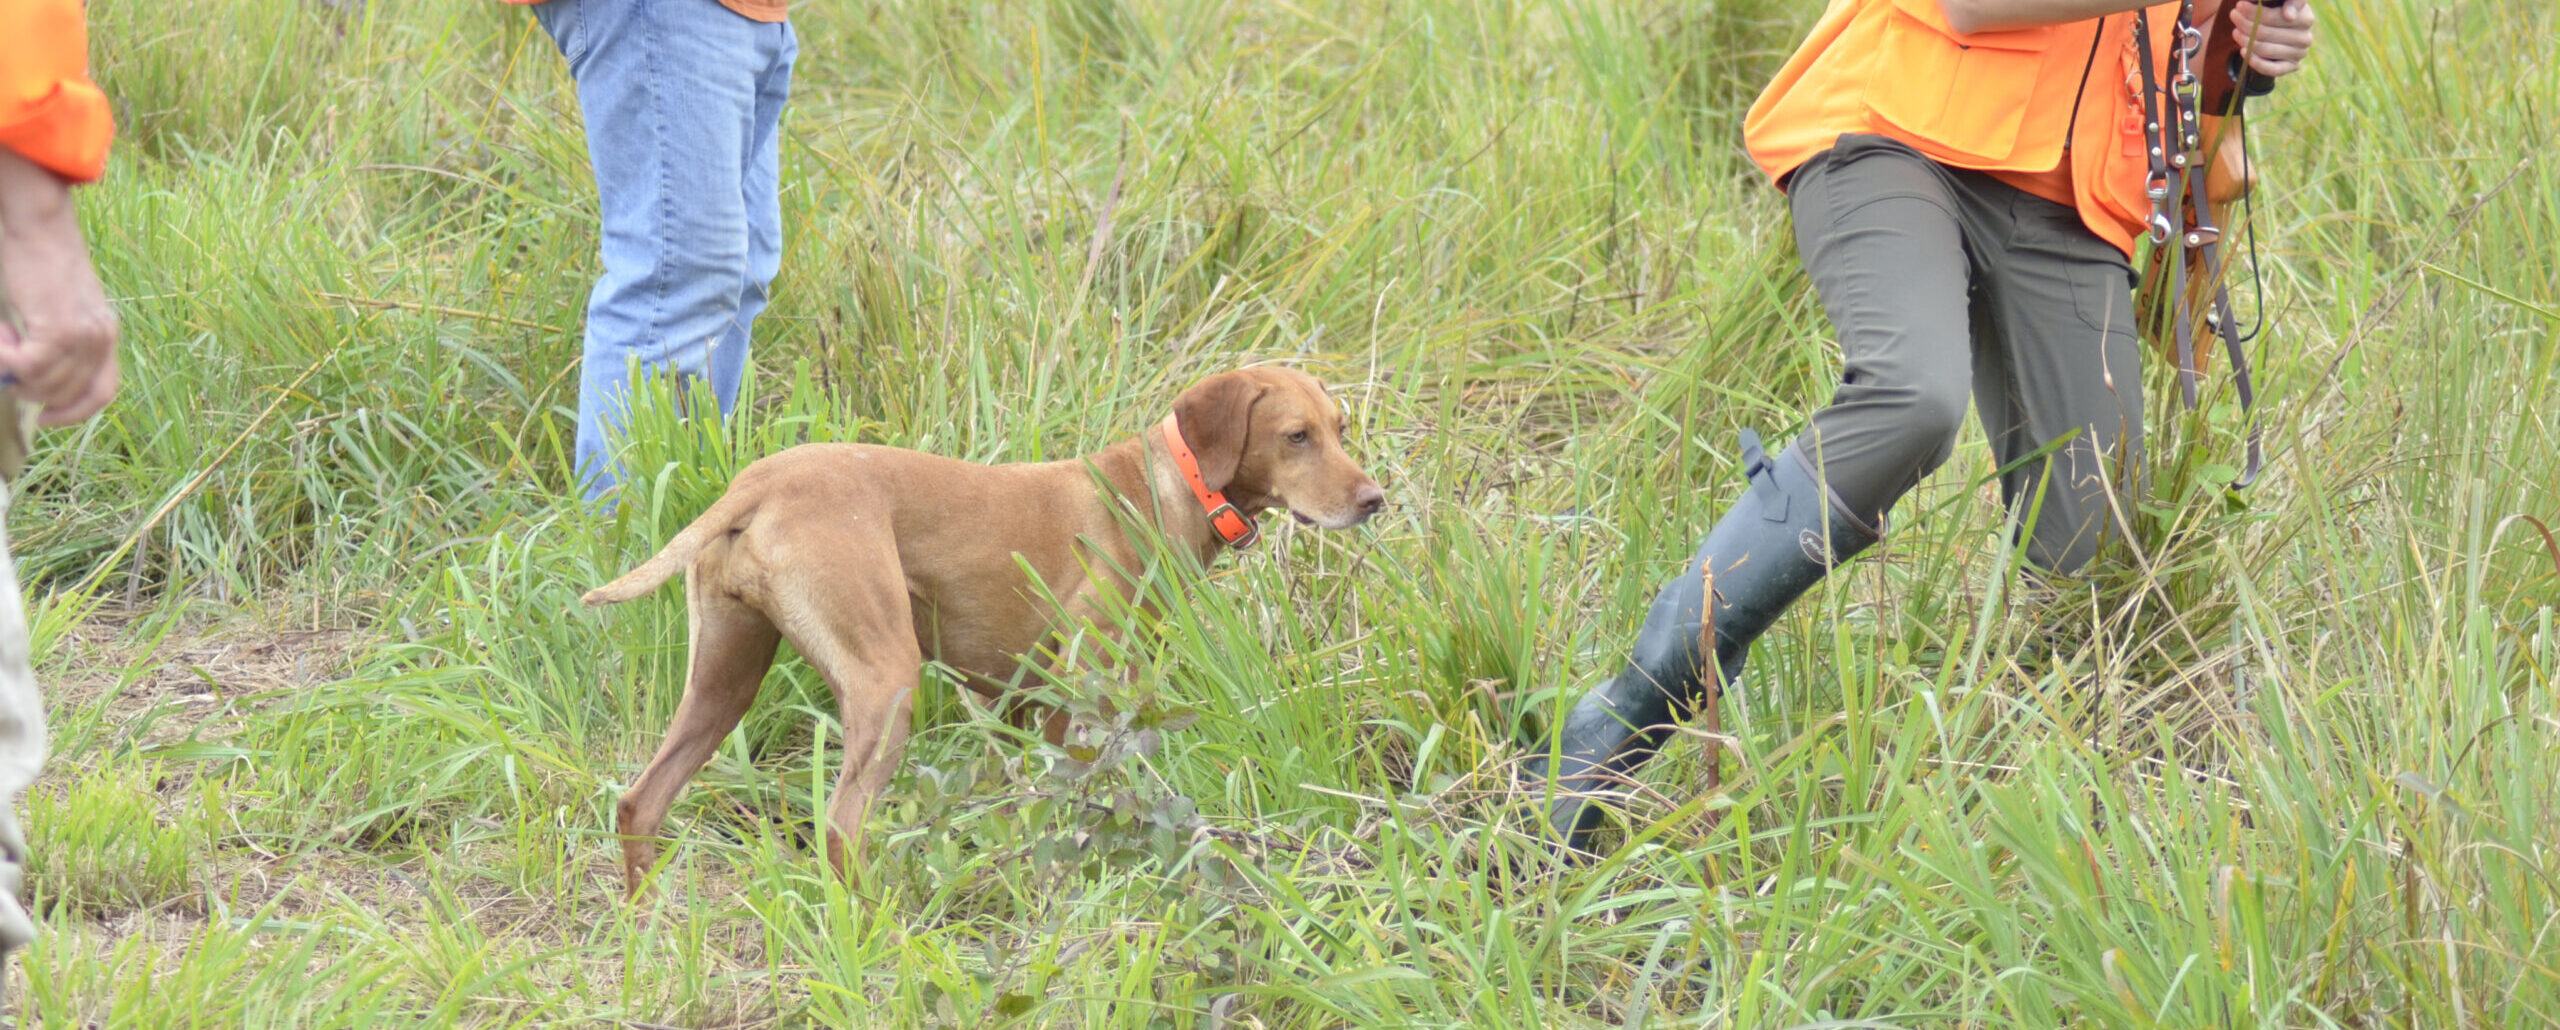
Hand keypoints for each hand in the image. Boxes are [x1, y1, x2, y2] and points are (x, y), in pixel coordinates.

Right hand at [0, 149, 118, 426]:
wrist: (38, 226)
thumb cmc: (37, 261)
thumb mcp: (56, 306)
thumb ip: (54, 343)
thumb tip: (28, 379)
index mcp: (105, 333)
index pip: (102, 393)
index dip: (72, 412)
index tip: (42, 415)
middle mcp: (102, 338)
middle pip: (67, 393)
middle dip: (31, 388)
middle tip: (8, 362)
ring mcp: (85, 335)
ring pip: (44, 384)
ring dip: (15, 368)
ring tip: (4, 334)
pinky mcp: (60, 329)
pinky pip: (28, 367)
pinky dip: (6, 358)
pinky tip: (2, 332)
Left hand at [2233, 0, 2315, 78]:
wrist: (2280, 30)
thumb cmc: (2277, 11)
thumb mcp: (2280, 2)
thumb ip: (2287, 2)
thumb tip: (2289, 16)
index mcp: (2305, 18)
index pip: (2274, 17)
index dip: (2255, 12)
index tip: (2240, 6)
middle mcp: (2305, 37)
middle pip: (2266, 33)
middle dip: (2245, 24)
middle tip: (2234, 15)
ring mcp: (2299, 53)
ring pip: (2266, 50)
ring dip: (2245, 40)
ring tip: (2236, 31)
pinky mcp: (2292, 67)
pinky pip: (2272, 69)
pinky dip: (2255, 62)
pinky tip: (2243, 51)